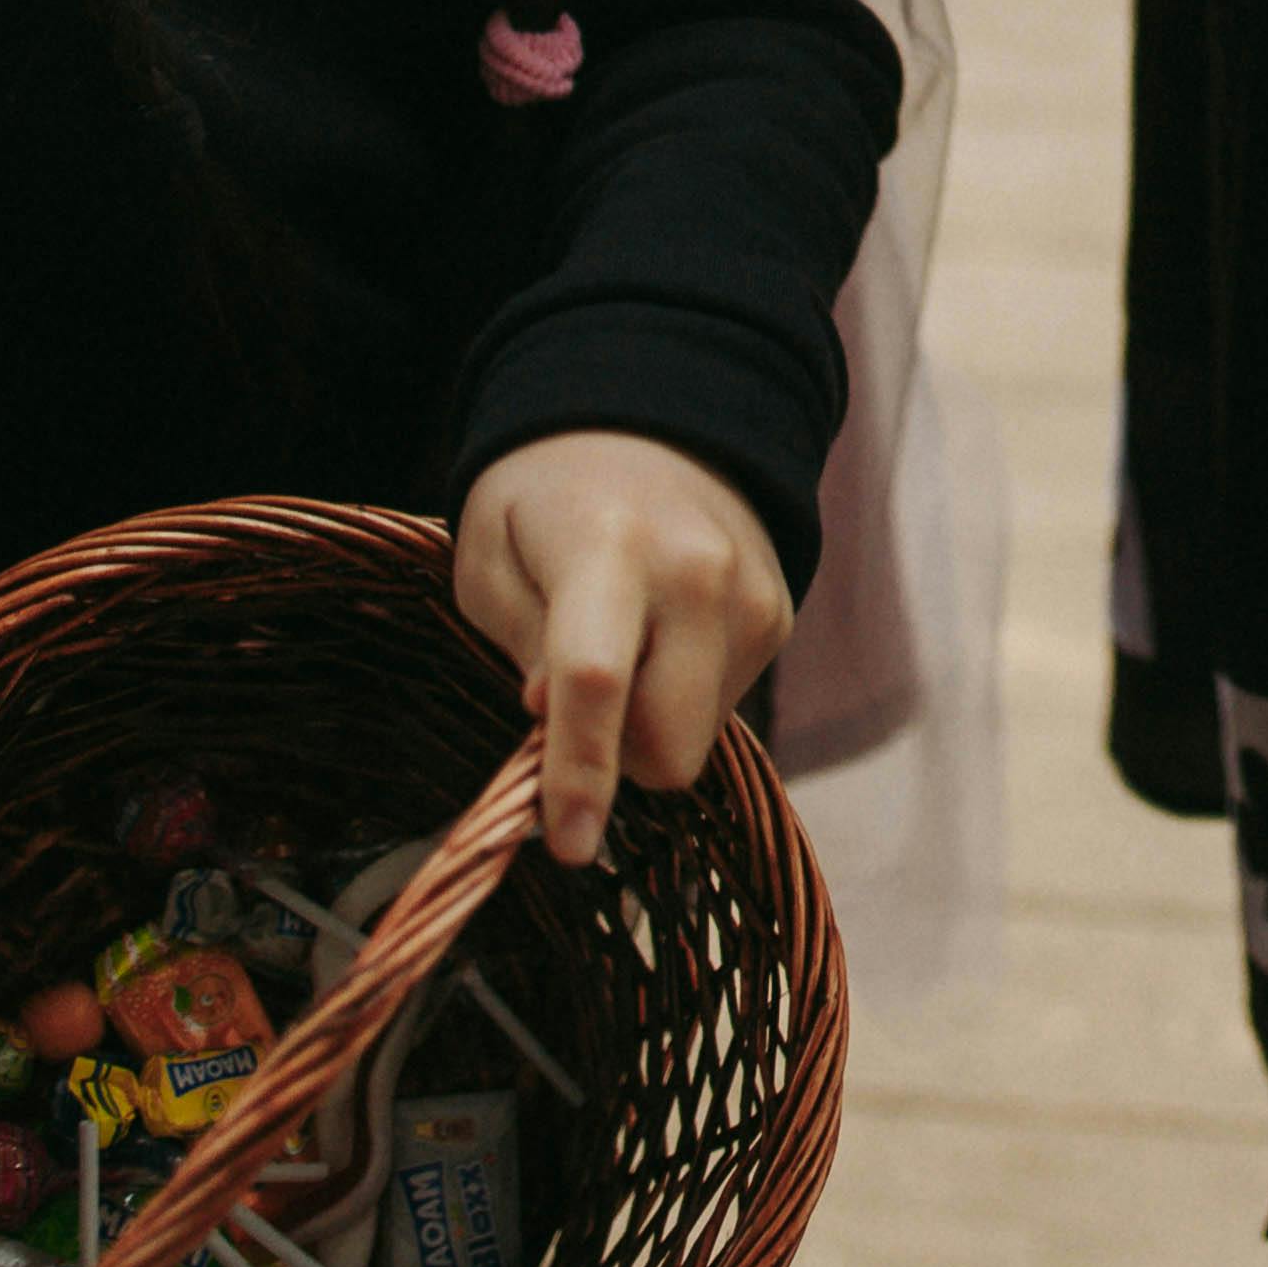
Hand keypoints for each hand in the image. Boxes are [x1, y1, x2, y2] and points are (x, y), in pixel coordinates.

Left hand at [456, 428, 796, 863]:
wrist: (650, 419)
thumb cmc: (546, 497)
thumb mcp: (489, 556)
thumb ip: (521, 644)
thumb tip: (555, 723)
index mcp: (609, 548)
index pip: (597, 681)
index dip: (579, 774)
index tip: (567, 846)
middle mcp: (698, 572)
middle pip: (670, 741)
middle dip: (615, 759)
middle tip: (568, 705)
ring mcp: (752, 595)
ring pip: (698, 737)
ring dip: (647, 724)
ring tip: (622, 645)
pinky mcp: (778, 616)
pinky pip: (724, 707)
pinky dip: (681, 697)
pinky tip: (662, 636)